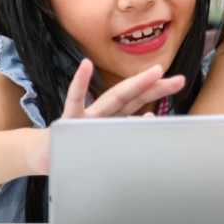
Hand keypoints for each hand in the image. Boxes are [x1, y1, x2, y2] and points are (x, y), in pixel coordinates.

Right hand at [24, 60, 182, 174]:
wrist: (45, 157)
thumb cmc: (76, 146)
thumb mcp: (104, 139)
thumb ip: (125, 129)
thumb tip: (151, 118)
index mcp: (111, 117)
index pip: (138, 102)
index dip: (156, 91)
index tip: (177, 82)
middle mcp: (102, 112)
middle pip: (132, 96)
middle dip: (155, 87)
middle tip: (178, 79)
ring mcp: (86, 115)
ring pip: (114, 98)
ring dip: (134, 85)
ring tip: (152, 73)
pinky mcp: (68, 121)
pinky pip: (74, 100)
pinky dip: (79, 83)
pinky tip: (86, 66)